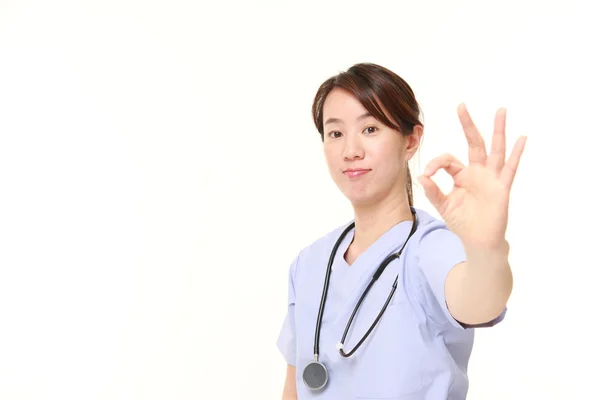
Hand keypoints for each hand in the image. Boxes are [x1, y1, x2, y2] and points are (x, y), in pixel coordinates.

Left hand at [417, 104, 526, 248]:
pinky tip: (522, 139)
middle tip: (461, 106)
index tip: (427, 173)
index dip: (436, 163)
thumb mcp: (443, 205)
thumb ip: (433, 191)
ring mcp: (491, 178)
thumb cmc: (462, 222)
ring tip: (500, 111)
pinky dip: (517, 154)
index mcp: (462, 175)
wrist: (478, 240)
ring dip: (498, 130)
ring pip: (495, 149)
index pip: (448, 160)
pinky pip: (510, 169)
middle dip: (468, 125)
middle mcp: (477, 172)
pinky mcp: (502, 188)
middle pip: (474, 143)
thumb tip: (421, 176)